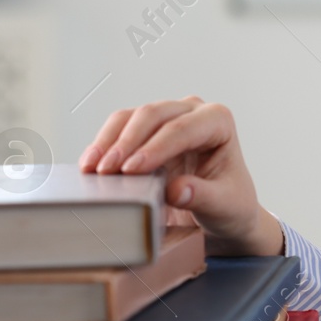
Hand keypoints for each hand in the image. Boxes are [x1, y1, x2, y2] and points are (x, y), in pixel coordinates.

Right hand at [79, 96, 283, 256]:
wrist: (223, 208)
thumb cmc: (231, 203)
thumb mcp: (224, 205)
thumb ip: (203, 196)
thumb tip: (176, 190)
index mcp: (218, 122)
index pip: (183, 128)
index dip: (155, 147)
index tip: (132, 169)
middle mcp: (193, 111)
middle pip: (153, 114)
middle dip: (127, 142)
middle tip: (106, 170)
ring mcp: (168, 117)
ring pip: (130, 117)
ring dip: (108, 141)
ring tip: (92, 169)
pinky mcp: (147, 131)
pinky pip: (119, 129)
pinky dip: (103, 145)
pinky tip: (89, 165)